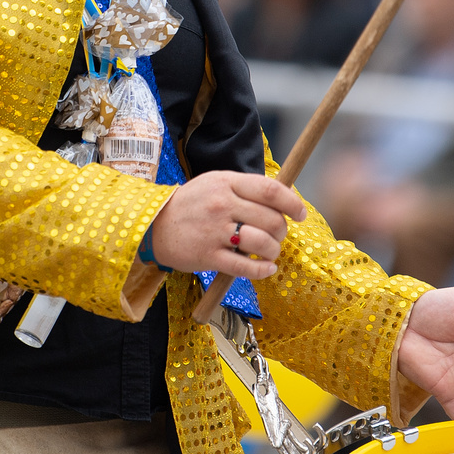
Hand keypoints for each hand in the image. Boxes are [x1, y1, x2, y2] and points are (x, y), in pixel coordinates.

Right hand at [149, 171, 306, 280]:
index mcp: (227, 183)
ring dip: (273, 251)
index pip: (271, 190)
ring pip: (262, 243)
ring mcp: (215, 231)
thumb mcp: (216, 183)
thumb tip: (282, 198)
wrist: (153, 225)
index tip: (300, 214)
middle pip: (271, 219)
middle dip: (282, 231)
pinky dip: (262, 270)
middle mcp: (222, 205)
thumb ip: (246, 188)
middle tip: (277, 236)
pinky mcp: (208, 256)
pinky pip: (244, 267)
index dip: (292, 203)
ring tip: (269, 252)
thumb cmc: (192, 204)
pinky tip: (266, 268)